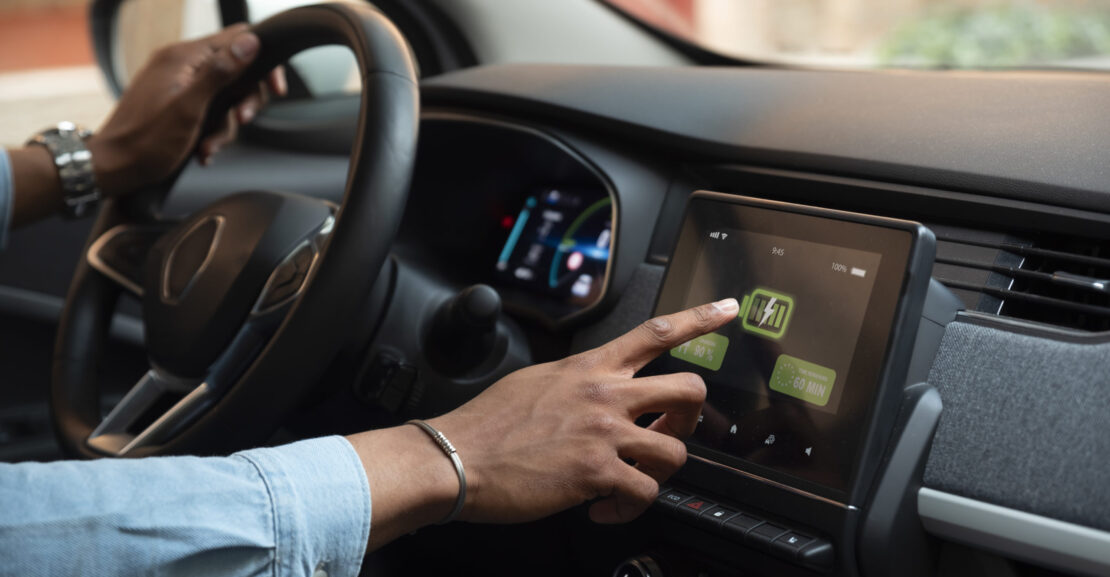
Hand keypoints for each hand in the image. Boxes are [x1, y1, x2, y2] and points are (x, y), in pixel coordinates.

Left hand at [87, 24, 286, 196]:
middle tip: (240, 120)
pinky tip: (201, 148)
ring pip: (224, 95)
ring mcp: (178, 82)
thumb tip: (250, 42)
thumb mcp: (189, 108)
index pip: (238, 38)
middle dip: (244, 100)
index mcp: (183, 57)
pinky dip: (211, 129)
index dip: (263, 62)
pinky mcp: (176, 101)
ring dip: (225, 124)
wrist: (112, 167)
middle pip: (236, 69)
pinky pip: (208, 108)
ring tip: (208, 145)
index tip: (274, 90)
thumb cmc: (145, 142)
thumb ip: (220, 72)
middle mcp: (181, 63)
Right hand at [347, 298, 739, 548]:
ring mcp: (604, 433)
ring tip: (629, 480)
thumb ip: (575, 381)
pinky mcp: (597, 472)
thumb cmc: (488, 424)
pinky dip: (628, 508)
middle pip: (688, 390)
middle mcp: (604, 394)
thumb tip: (593, 391)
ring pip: (675, 450)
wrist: (457, 457)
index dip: (700, 319)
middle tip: (668, 432)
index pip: (655, 333)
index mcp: (589, 368)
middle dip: (691, 417)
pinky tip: (602, 507)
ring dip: (658, 472)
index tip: (729, 310)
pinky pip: (644, 493)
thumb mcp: (536, 381)